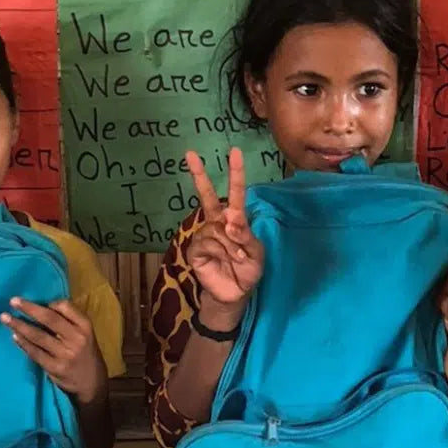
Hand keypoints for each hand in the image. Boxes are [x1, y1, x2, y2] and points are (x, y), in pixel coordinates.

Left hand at [2, 299, 107, 403]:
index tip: (35, 300)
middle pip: (49, 319)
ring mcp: (65, 354)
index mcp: (85, 326)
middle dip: (29, 309)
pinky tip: (14, 336)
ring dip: (19, 326)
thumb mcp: (85, 334)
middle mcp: (76, 338)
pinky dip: (23, 343)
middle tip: (12, 301)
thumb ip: (69, 320)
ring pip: (38, 336)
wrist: (92, 382)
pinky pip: (35, 353)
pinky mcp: (55, 368)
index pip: (65, 307)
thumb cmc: (85, 353)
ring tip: (4, 318)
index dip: (48, 302)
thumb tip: (42, 306)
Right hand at [185, 147, 263, 324]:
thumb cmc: (248, 271)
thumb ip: (245, 235)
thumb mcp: (256, 253)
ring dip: (231, 243)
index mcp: (234, 220)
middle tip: (191, 154)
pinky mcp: (196, 249)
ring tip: (238, 258)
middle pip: (207, 196)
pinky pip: (208, 242)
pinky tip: (226, 260)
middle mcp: (217, 223)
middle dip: (199, 175)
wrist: (235, 295)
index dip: (235, 172)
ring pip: (216, 228)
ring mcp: (204, 235)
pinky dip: (221, 250)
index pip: (235, 193)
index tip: (234, 152)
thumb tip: (229, 220)